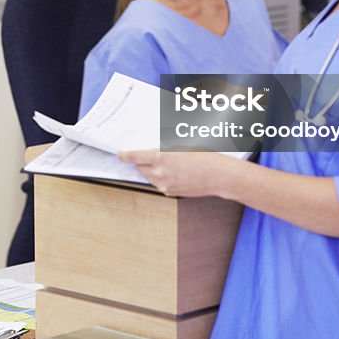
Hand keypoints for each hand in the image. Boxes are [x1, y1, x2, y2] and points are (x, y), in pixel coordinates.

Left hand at [118, 149, 238, 197]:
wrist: (217, 175)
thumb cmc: (204, 156)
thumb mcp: (182, 146)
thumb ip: (164, 149)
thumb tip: (154, 150)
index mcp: (161, 157)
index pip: (136, 157)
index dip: (126, 156)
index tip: (120, 154)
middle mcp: (160, 172)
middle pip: (141, 168)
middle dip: (142, 162)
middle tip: (147, 156)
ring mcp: (165, 184)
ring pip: (150, 177)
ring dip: (152, 170)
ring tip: (167, 164)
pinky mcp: (170, 192)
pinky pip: (159, 184)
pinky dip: (161, 178)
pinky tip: (174, 173)